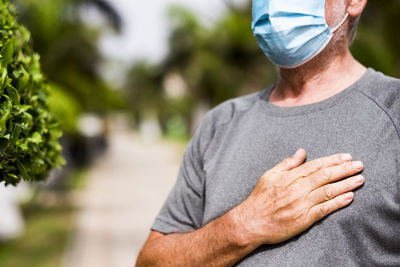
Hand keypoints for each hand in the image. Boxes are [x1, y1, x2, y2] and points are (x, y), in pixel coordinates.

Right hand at [231, 148, 363, 245]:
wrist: (252, 222)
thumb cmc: (260, 198)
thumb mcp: (270, 175)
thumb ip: (287, 164)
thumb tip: (302, 152)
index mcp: (289, 177)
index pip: (316, 165)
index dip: (333, 160)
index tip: (346, 157)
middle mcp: (297, 189)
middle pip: (325, 176)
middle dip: (344, 169)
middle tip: (359, 165)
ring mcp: (302, 204)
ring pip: (328, 191)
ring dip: (346, 184)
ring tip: (359, 179)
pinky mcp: (304, 219)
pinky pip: (325, 209)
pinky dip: (338, 202)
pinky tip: (349, 197)